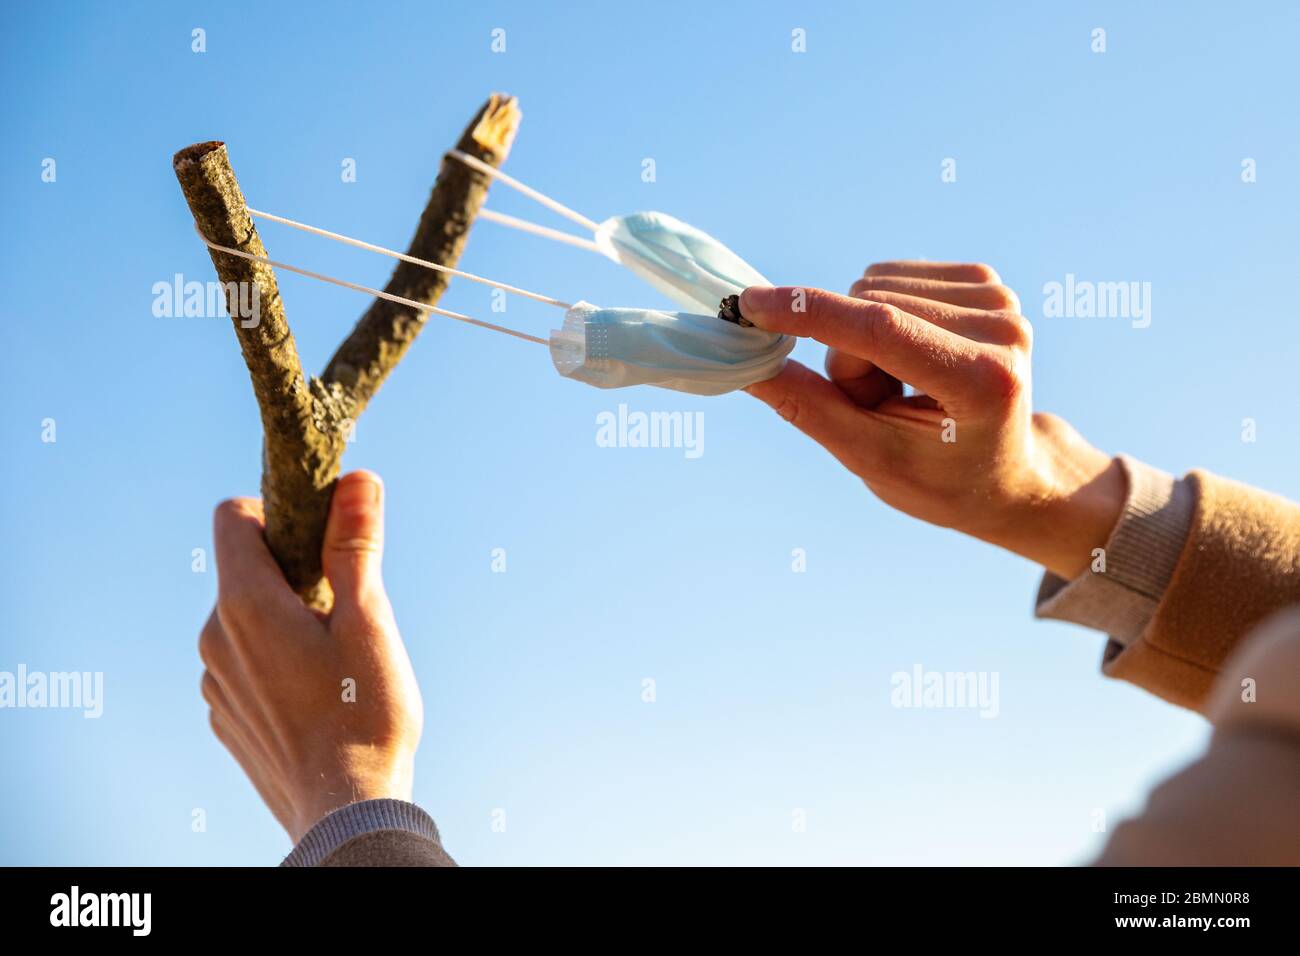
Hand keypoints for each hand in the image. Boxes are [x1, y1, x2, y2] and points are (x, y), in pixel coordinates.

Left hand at [199, 470, 422, 841]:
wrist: (346, 813)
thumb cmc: (364, 716)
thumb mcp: (370, 620)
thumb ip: (354, 546)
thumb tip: (357, 478)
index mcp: (245, 604)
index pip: (232, 517)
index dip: (276, 511)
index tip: (320, 538)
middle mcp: (215, 638)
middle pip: (243, 570)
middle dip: (292, 573)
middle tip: (345, 610)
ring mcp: (214, 682)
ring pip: (244, 621)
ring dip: (282, 621)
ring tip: (335, 662)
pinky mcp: (224, 717)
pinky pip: (243, 666)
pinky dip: (273, 663)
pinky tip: (316, 697)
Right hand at [743, 262, 1124, 579]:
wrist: (1005, 473)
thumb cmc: (938, 479)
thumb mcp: (868, 458)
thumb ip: (807, 407)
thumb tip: (744, 364)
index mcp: (982, 381)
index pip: (880, 329)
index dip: (809, 313)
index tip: (749, 305)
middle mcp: (1002, 329)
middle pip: (868, 309)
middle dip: (847, 358)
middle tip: (876, 406)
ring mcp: (999, 298)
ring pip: (873, 288)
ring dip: (862, 340)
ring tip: (899, 387)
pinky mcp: (985, 280)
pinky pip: (890, 278)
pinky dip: (880, 319)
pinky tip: (910, 359)